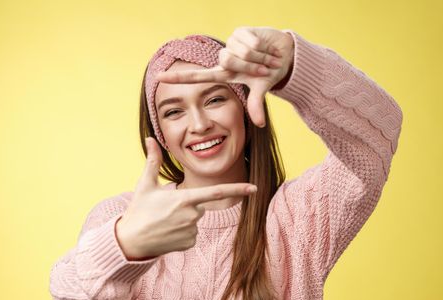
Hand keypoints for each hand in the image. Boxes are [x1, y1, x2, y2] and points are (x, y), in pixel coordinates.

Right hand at [115, 137, 257, 259]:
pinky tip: (168, 233)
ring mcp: (192, 231)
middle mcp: (192, 215)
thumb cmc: (139, 211)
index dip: (237, 189)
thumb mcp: (145, 184)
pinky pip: (192, 234)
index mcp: (185, 199)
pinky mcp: (190, 243)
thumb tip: (151, 138)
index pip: (217, 192)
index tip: (254, 188)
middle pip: (199, 205)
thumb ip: (153, 160)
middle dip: (187, 204)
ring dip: (184, 219)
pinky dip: (183, 232)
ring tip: (164, 222)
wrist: (131, 241)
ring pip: (195, 220)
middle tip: (165, 210)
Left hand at [156, 26, 294, 127]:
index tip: (157, 78)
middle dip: (249, 64)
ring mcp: (231, 43)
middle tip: (262, 68)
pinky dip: (262, 46)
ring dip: (258, 57)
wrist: (284, 55)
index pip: (197, 77)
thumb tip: (258, 124)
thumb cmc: (269, 73)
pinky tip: (266, 46)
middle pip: (226, 59)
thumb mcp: (261, 89)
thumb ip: (256, 104)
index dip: (177, 79)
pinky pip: (249, 40)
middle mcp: (224, 58)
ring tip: (266, 58)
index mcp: (224, 74)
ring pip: (239, 50)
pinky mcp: (240, 31)